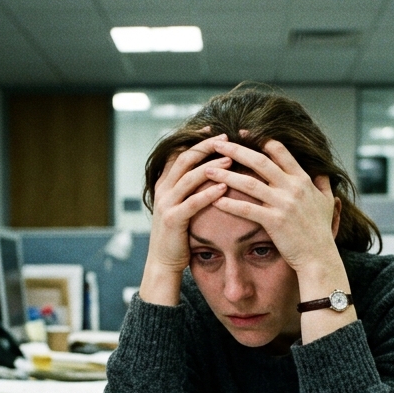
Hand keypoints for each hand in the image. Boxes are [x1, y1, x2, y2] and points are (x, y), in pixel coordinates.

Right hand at [138, 134, 230, 305]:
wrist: (163, 262)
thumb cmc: (178, 234)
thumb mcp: (181, 205)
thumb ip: (190, 188)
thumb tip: (211, 170)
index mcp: (165, 183)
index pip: (179, 152)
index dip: (196, 139)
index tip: (215, 130)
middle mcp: (163, 189)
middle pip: (184, 159)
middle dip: (206, 146)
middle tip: (226, 138)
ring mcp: (166, 204)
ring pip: (189, 177)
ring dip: (211, 167)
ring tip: (230, 159)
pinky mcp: (172, 219)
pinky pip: (192, 202)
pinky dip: (209, 193)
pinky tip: (224, 187)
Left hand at [203, 138, 340, 274]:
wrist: (320, 258)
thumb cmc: (322, 232)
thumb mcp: (327, 202)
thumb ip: (323, 183)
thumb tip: (323, 171)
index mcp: (303, 179)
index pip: (279, 150)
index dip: (259, 139)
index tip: (242, 133)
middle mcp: (293, 187)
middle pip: (259, 161)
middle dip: (235, 150)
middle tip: (216, 143)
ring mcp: (283, 204)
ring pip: (249, 183)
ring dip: (225, 175)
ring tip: (207, 169)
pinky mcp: (274, 222)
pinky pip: (247, 209)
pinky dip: (230, 203)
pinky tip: (215, 199)